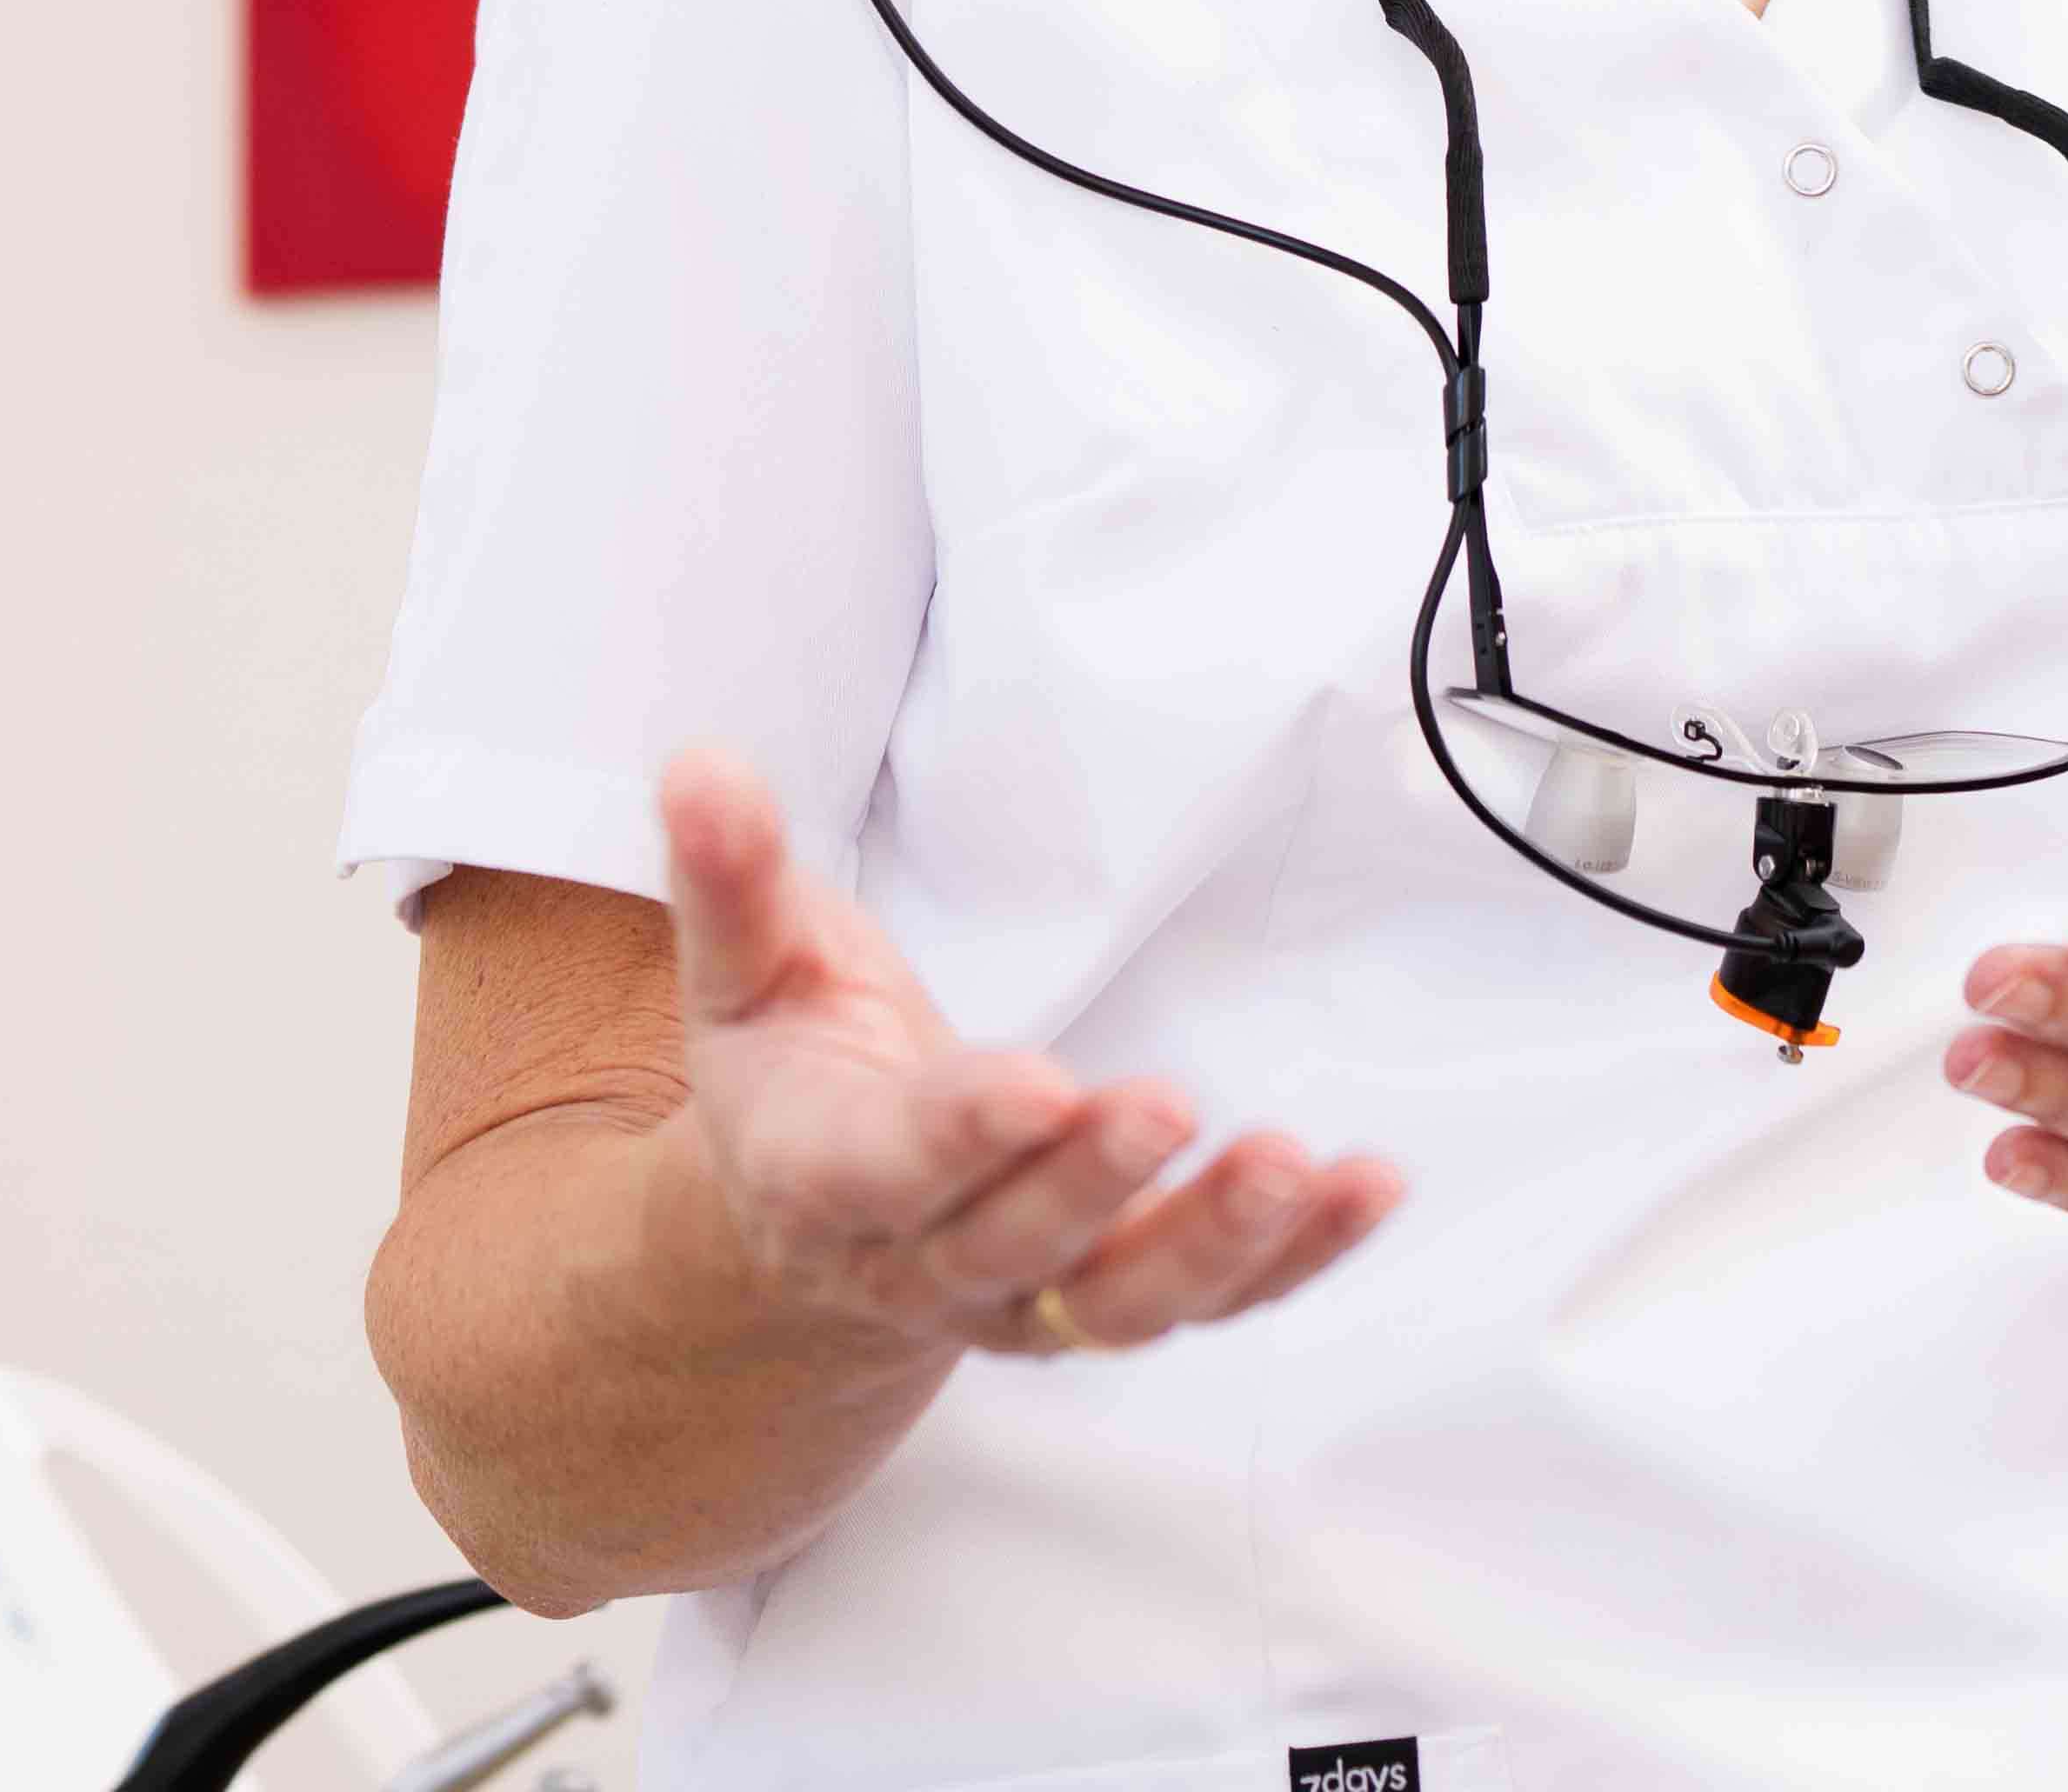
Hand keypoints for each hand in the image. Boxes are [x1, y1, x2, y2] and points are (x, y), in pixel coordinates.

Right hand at [651, 748, 1406, 1357]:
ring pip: (1120, 1304)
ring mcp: (1020, 1302)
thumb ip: (731, 875)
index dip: (963, 1132)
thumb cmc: (788, 1069)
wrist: (806, 1226)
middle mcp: (921, 1263)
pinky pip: (1210, 1302)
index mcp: (822, 1176)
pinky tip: (1367, 1192)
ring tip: (1300, 1173)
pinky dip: (1293, 1261)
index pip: (890, 1165)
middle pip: (1014, 1245)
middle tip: (1175, 1103)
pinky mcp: (1104, 1304)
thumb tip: (700, 763)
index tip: (1039, 1084)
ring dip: (1217, 1246)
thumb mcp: (745, 968)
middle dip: (1095, 1184)